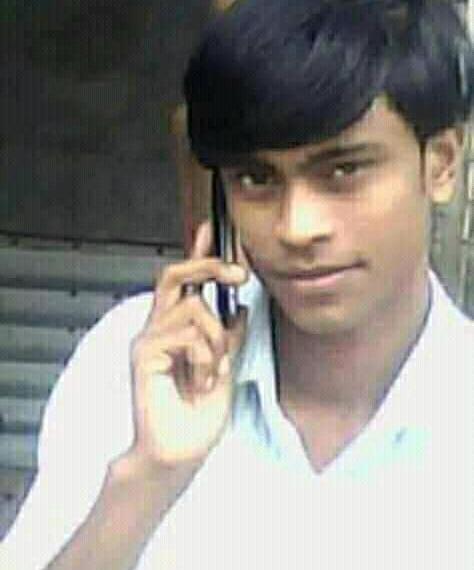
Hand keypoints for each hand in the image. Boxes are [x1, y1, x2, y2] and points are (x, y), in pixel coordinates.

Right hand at [130, 221, 248, 467]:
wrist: (182, 452)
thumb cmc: (199, 414)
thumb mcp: (224, 366)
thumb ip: (229, 336)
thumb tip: (239, 308)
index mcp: (175, 328)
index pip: (183, 281)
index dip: (196, 253)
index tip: (209, 229)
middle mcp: (157, 328)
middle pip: (175, 274)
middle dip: (208, 265)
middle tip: (239, 274)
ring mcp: (148, 339)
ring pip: (193, 307)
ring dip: (216, 339)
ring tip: (214, 370)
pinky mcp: (144, 354)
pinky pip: (186, 334)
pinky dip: (205, 357)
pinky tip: (201, 380)